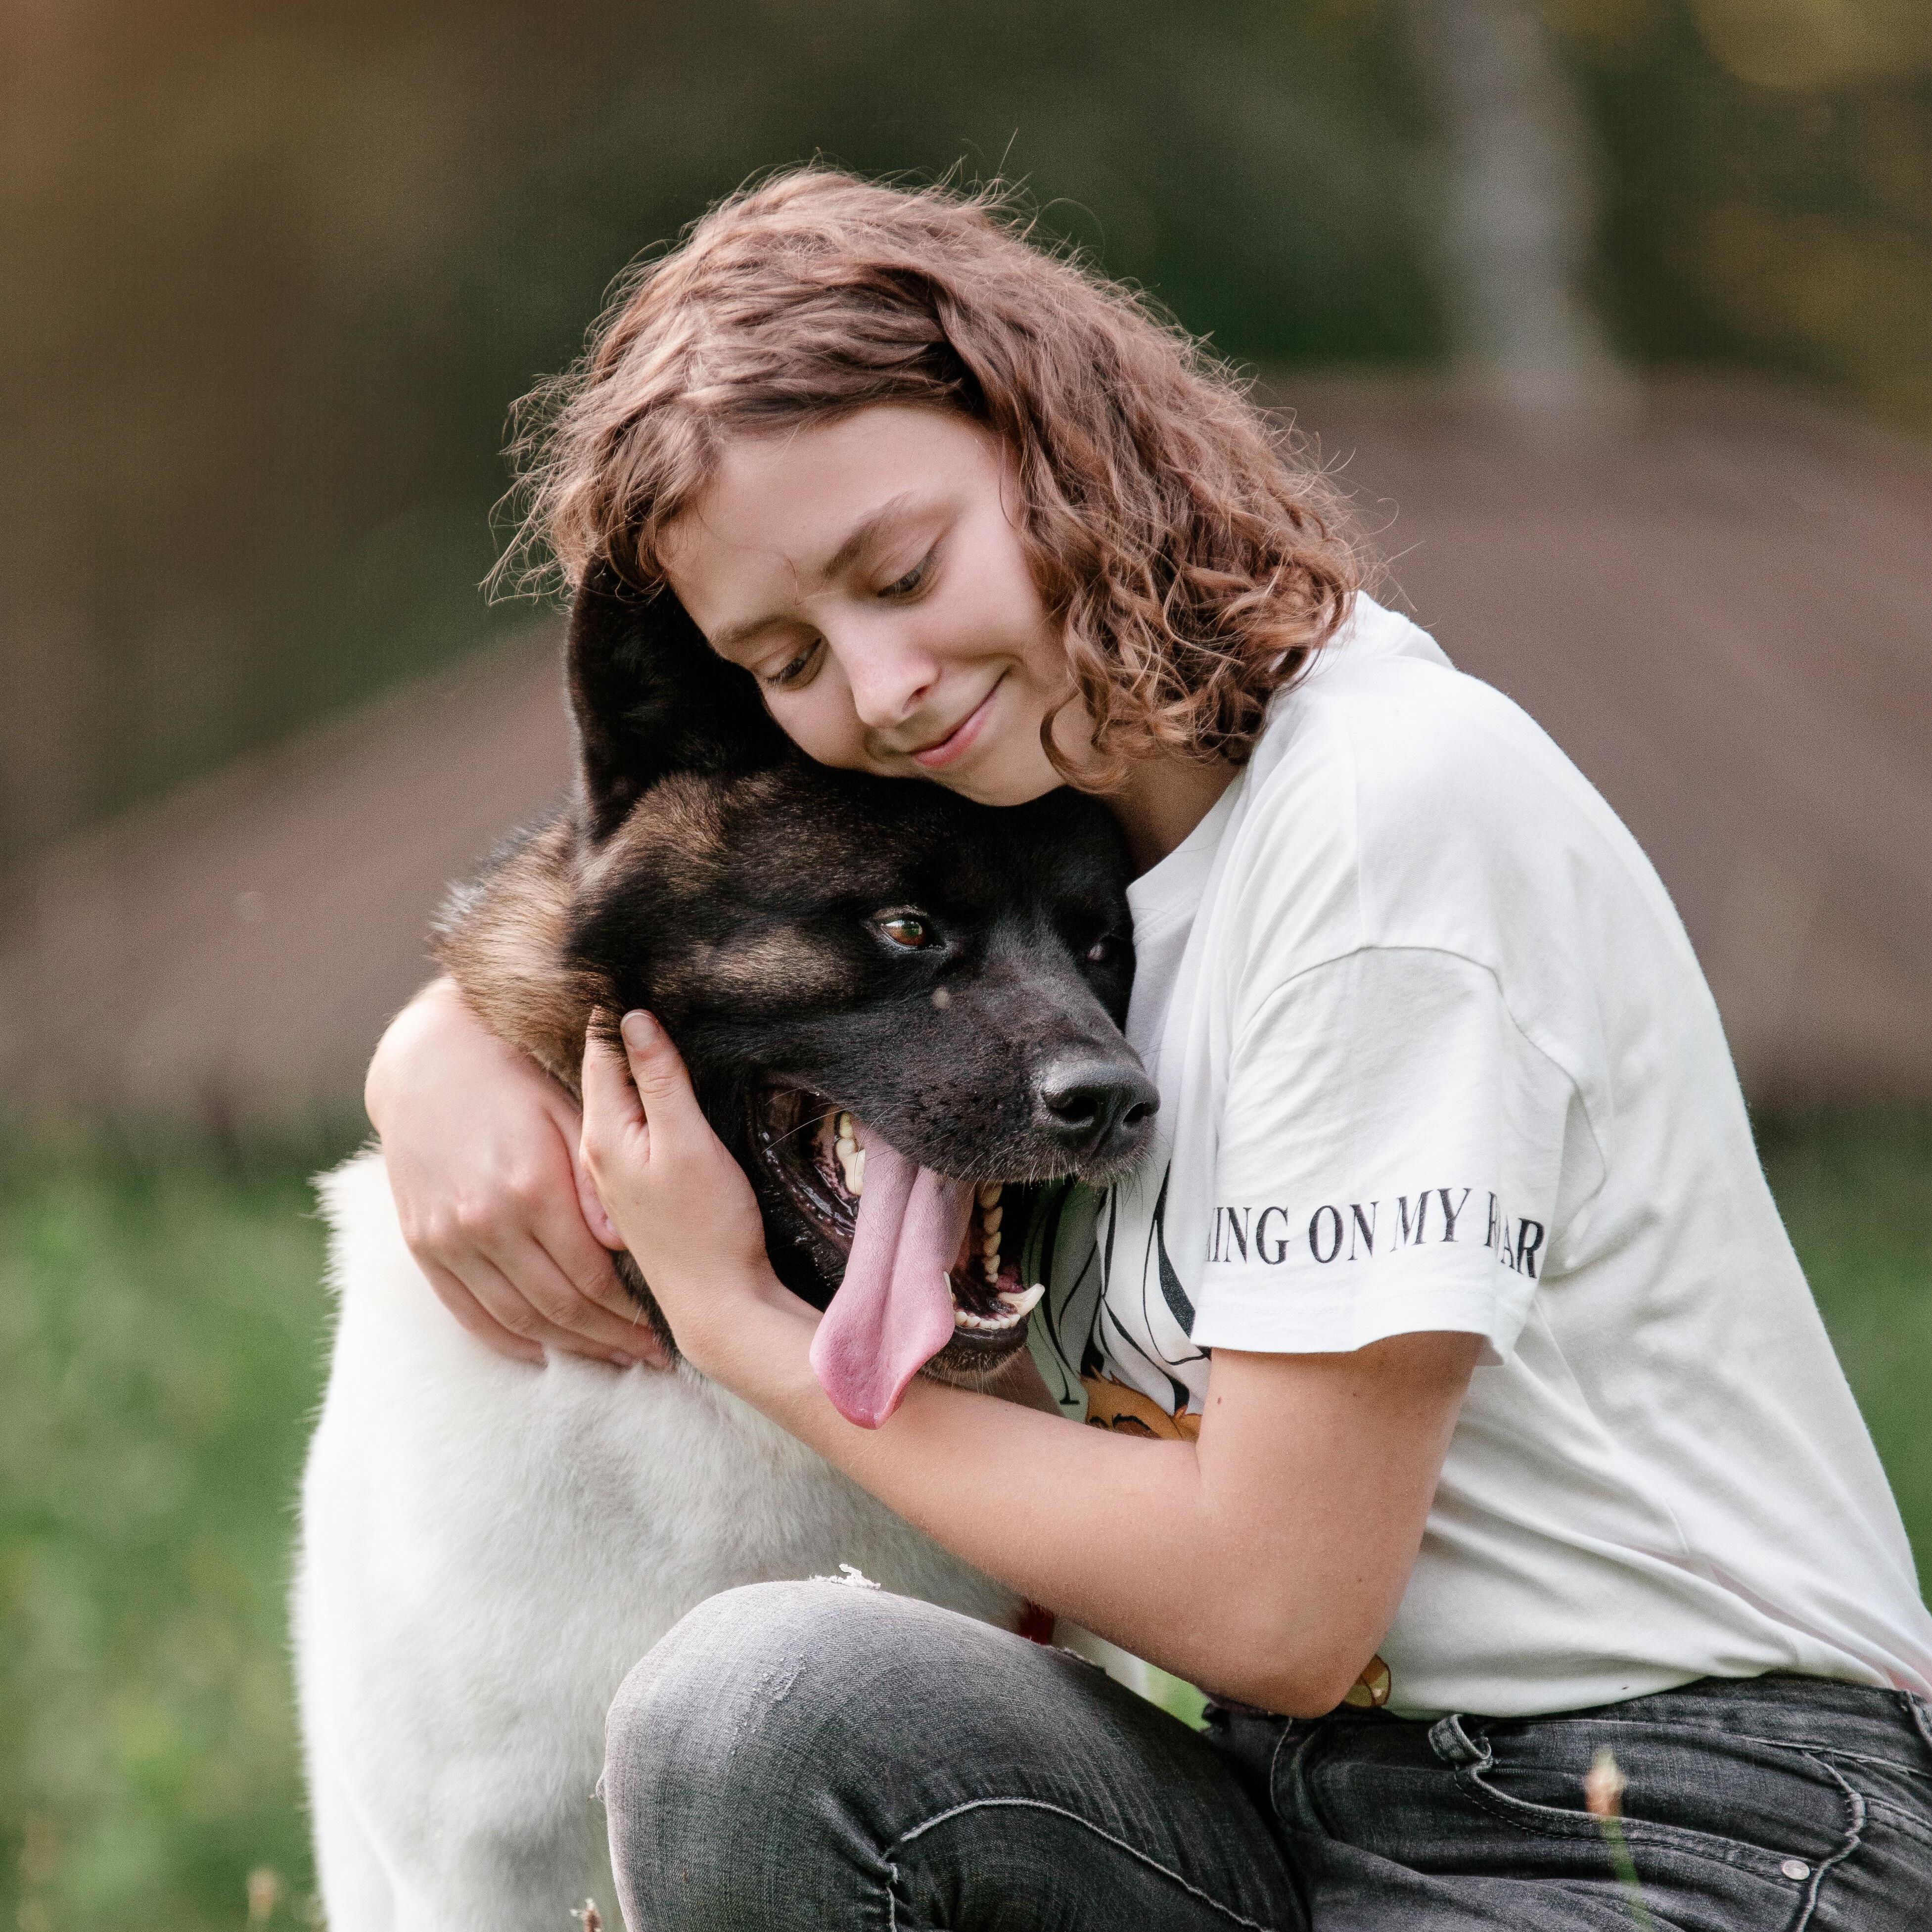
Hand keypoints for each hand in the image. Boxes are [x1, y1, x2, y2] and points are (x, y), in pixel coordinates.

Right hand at [364, 979, 668, 1368]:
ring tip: (614, 1358)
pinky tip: (547, 1351)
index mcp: (531, 1187)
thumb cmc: (515, 1078)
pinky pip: (470, 1313)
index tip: (666, 1323)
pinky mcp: (424, 1247)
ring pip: (519, 1319)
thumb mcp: (566, 1111)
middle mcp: (485, 1222)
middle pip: (561, 1306)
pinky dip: (511, 1340)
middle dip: (612, 1337)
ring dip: (571, 1346)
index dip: (633, 1308)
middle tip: (652, 1354)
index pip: (594, 1274)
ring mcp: (448, 1239)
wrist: (428, 1061)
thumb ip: (595, 1180)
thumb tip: (624, 1242)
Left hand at [579, 1011, 781, 1368]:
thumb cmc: (707, 1224)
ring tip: (632, 1031)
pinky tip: (647, 1099)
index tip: (615, 968)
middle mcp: (595, 1155)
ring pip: (609, 1108)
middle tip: (622, 986)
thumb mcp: (688, 1140)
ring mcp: (610, 1181)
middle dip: (611, 1036)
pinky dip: (631, 1107)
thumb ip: (660, 1080)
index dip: (610, 1012)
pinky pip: (623, 1136)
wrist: (717, 1306)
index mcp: (602, 1134)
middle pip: (598, 1078)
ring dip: (621, 1071)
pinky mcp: (633, 1199)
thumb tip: (635, 1018)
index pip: (598, 1054)